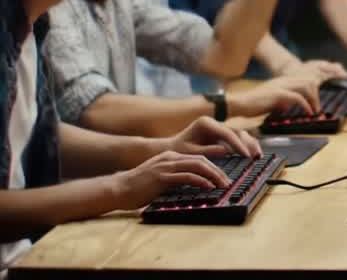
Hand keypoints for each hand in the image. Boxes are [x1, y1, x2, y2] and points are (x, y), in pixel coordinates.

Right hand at [110, 150, 230, 209]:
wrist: (118, 189)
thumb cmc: (139, 188)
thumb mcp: (161, 179)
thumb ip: (176, 178)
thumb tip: (194, 186)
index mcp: (171, 156)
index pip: (198, 158)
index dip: (213, 167)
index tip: (223, 177)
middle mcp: (170, 157)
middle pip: (201, 160)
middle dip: (218, 170)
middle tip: (228, 181)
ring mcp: (166, 166)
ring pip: (197, 166)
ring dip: (213, 175)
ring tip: (223, 184)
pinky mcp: (162, 176)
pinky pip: (186, 176)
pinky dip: (200, 181)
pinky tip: (208, 186)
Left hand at [165, 116, 260, 157]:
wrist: (172, 149)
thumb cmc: (179, 151)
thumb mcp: (192, 153)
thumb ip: (209, 151)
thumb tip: (227, 151)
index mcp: (205, 123)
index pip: (226, 133)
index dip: (238, 144)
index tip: (246, 156)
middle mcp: (214, 123)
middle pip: (236, 131)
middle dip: (247, 143)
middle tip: (256, 156)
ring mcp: (218, 127)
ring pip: (239, 133)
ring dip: (249, 143)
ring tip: (258, 155)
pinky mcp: (221, 134)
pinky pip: (236, 138)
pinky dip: (245, 145)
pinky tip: (252, 154)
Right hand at [234, 61, 346, 116]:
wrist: (239, 104)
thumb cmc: (254, 104)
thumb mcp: (272, 101)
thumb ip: (283, 100)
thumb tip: (291, 105)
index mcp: (282, 81)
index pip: (305, 78)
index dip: (316, 85)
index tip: (321, 98)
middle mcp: (283, 80)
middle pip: (309, 80)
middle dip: (318, 93)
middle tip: (319, 108)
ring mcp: (280, 85)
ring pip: (306, 86)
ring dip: (314, 99)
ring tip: (316, 111)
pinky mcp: (277, 94)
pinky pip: (297, 97)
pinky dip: (306, 105)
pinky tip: (309, 112)